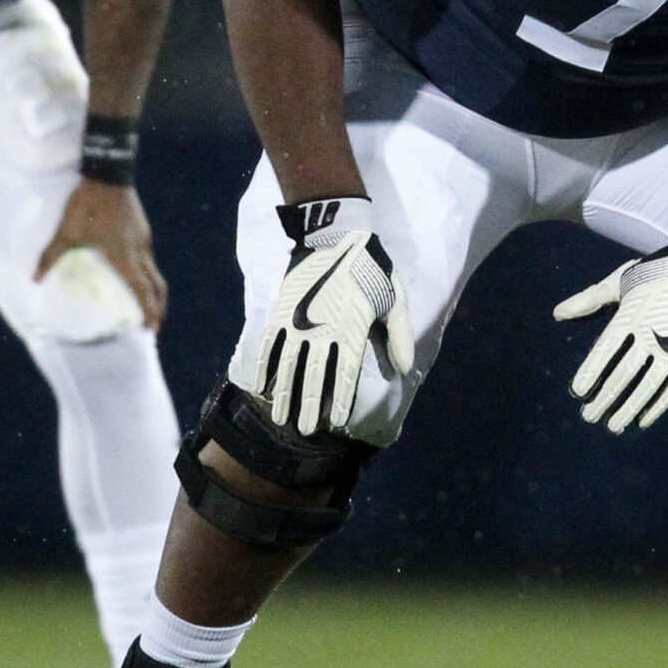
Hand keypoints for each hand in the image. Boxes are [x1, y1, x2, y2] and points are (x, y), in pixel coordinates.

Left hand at [36, 180, 168, 328]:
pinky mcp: (142, 230)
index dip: (148, 310)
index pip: (141, 289)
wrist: (108, 173)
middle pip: (156, 284)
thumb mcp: (66, 232)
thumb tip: (34, 279)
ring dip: (152, 290)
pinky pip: (148, 258)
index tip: (151, 327)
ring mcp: (143, 239)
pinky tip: (135, 274)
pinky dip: (146, 274)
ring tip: (146, 303)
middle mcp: (139, 251)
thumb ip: (51, 257)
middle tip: (153, 324)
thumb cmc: (87, 205)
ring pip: (154, 271)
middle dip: (157, 306)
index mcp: (123, 256)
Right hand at [231, 198, 413, 437]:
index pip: (345, 376)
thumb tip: (405, 368)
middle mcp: (323, 332)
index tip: (336, 423)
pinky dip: (265, 366)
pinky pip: (271, 344)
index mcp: (351, 331)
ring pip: (288, 367)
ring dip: (284, 395)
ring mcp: (299, 322)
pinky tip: (262, 387)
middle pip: (313, 378)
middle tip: (305, 432)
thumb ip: (399, 335)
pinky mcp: (282, 311)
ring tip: (280, 419)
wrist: (338, 236)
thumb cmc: (372, 268)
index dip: (340, 401)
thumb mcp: (395, 300)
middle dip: (309, 407)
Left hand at [554, 222, 667, 432]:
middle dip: (604, 398)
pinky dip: (658, 405)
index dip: (590, 372)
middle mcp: (652, 333)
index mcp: (631, 315)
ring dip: (628, 408)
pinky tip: (643, 420)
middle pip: (624, 373)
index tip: (577, 392)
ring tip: (612, 425)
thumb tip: (557, 314)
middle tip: (588, 416)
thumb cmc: (656, 271)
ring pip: (648, 386)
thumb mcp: (620, 279)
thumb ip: (589, 299)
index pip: (606, 350)